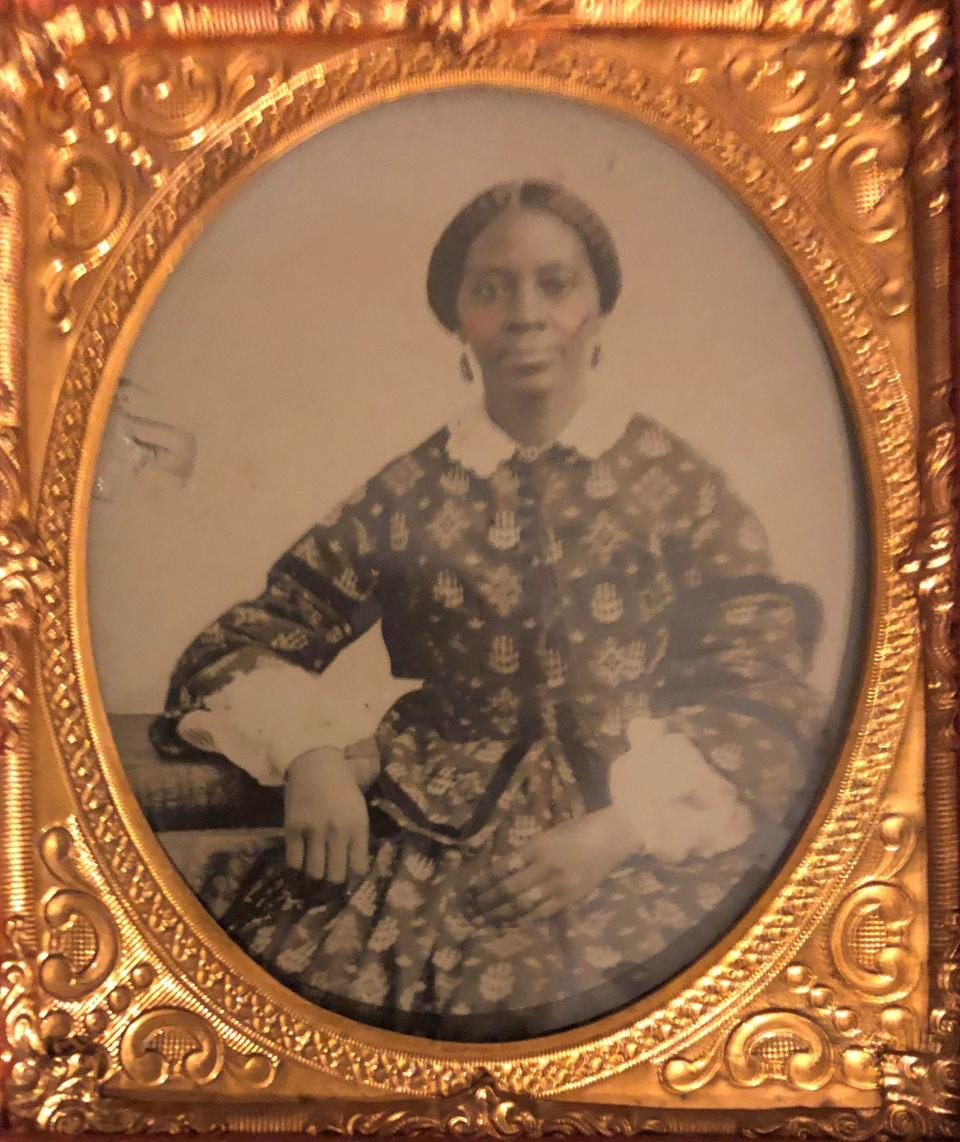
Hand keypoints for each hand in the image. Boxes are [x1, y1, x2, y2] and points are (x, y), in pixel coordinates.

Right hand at [284, 747, 369, 883]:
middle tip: (329, 878)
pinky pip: (294, 861)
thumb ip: (357, 837)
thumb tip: (354, 870)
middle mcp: (338, 831)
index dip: (353, 876)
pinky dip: (296, 866)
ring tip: (314, 873)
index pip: (359, 868)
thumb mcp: (359, 810)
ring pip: (315, 872)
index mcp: (358, 826)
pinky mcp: (293, 827)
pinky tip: (299, 862)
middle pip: (336, 876)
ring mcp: (314, 830)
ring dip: (314, 875)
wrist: (316, 762)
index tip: (348, 875)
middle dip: (333, 881)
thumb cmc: (342, 787)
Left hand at [470, 807, 637, 924]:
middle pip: (509, 890)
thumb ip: (527, 853)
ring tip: (483, 921)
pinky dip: (523, 919)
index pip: (503, 868)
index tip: (469, 890)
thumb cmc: (578, 830)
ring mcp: (558, 885)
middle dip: (487, 902)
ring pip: (523, 905)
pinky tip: (509, 923)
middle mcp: (545, 867)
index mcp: (537, 847)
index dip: (484, 882)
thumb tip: (502, 871)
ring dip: (501, 914)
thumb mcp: (547, 835)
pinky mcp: (570, 898)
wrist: (612, 837)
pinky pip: (542, 912)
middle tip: (470, 911)